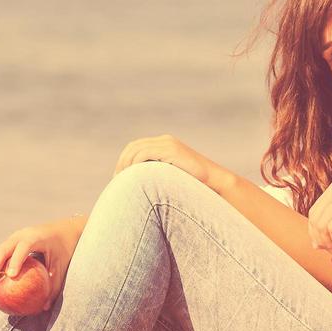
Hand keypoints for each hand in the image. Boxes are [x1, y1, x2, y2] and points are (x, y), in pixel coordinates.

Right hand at [0, 216, 84, 301]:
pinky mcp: (12, 242)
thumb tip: (45, 307)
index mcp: (36, 237)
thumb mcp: (62, 266)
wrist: (64, 230)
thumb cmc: (64, 249)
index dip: (16, 260)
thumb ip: (54, 285)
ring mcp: (15, 238)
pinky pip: (1, 256)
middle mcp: (22, 235)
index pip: (24, 247)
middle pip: (2, 251)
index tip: (11, 276)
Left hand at [114, 134, 229, 190]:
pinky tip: (132, 178)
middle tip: (115, 180)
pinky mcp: (171, 149)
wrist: (216, 184)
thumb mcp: (171, 180)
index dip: (124, 161)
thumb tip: (139, 189)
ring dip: (125, 165)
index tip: (118, 178)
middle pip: (133, 146)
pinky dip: (134, 165)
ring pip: (136, 149)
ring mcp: (168, 143)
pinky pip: (144, 154)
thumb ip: (157, 178)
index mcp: (165, 145)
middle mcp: (165, 140)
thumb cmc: (196, 188)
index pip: (136, 147)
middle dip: (122, 162)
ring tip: (121, 181)